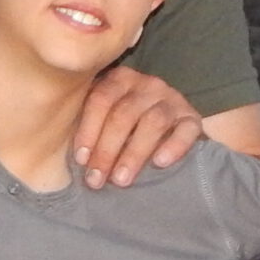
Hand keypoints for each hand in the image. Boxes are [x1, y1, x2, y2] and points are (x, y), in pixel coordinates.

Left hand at [71, 67, 201, 189]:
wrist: (169, 128)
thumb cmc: (125, 128)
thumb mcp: (105, 120)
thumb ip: (89, 127)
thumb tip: (67, 157)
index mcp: (119, 79)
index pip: (100, 99)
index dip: (88, 130)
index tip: (81, 160)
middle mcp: (147, 84)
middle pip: (124, 114)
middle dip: (107, 150)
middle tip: (97, 179)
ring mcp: (171, 99)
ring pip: (153, 122)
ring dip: (134, 153)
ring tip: (121, 179)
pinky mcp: (192, 118)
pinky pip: (186, 130)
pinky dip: (173, 146)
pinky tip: (159, 163)